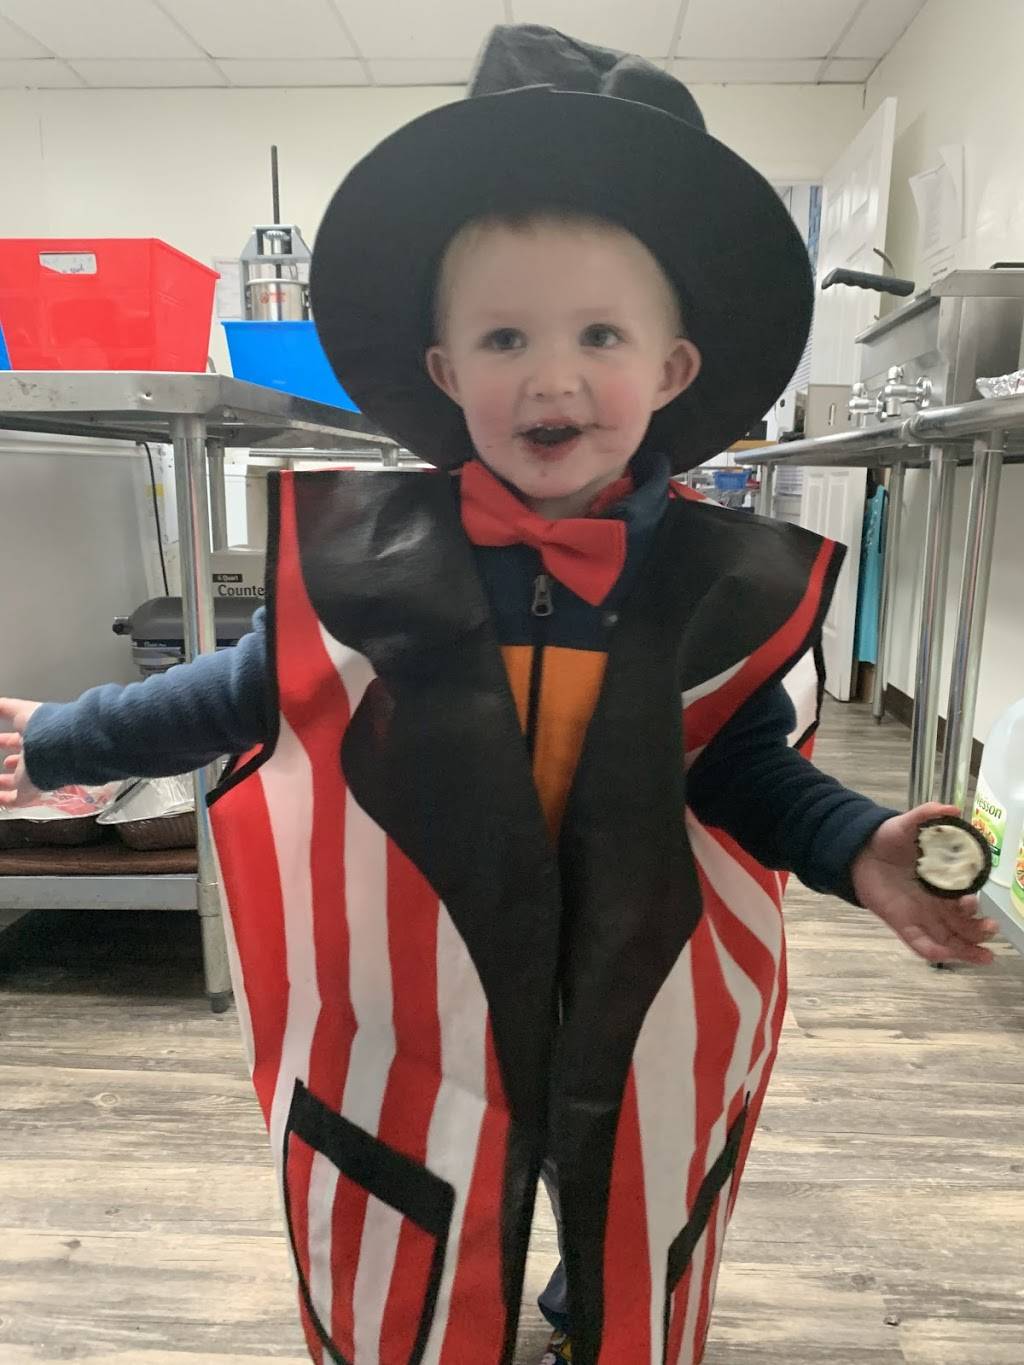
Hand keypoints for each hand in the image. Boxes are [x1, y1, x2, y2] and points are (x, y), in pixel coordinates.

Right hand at [0, 697, 42, 809]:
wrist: (59, 745)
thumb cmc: (42, 726)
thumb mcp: (19, 710)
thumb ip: (4, 707)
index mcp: (35, 736)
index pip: (18, 739)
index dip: (7, 740)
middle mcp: (36, 755)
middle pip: (22, 760)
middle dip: (11, 760)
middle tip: (3, 762)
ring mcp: (34, 774)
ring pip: (19, 781)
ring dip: (6, 782)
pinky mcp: (31, 790)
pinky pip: (16, 799)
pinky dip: (4, 800)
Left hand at [851, 802, 997, 965]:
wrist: (857, 850)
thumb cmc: (887, 839)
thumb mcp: (908, 824)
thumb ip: (927, 815)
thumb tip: (951, 808)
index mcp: (943, 883)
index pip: (965, 901)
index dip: (973, 906)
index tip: (973, 902)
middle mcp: (934, 904)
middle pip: (963, 925)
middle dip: (980, 932)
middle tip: (991, 930)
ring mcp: (918, 916)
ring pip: (948, 939)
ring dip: (967, 950)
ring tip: (986, 958)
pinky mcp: (900, 923)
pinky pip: (920, 944)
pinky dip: (933, 952)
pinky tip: (947, 956)